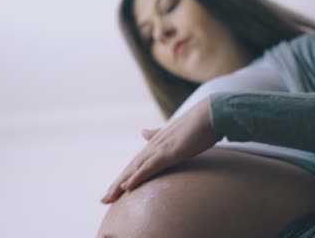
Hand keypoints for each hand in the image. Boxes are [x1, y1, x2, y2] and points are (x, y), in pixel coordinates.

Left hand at [101, 97, 217, 203]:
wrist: (211, 113)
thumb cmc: (198, 125)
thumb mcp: (174, 133)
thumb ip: (157, 134)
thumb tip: (142, 132)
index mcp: (155, 143)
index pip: (136, 164)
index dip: (125, 177)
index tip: (115, 190)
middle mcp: (153, 145)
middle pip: (131, 168)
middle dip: (117, 185)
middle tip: (104, 200)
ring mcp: (159, 148)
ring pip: (135, 169)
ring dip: (120, 184)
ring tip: (108, 198)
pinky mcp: (168, 152)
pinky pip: (149, 167)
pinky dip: (137, 177)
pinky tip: (126, 187)